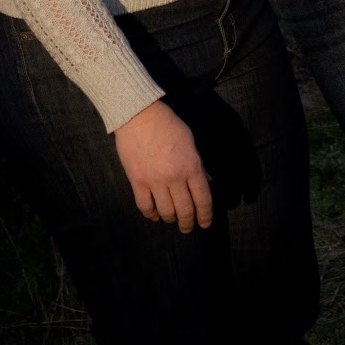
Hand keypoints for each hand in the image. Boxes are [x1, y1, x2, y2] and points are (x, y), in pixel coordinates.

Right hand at [113, 100, 212, 232]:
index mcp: (192, 166)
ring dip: (171, 219)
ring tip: (172, 220)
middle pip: (185, 210)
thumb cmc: (167, 124)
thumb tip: (207, 181)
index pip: (203, 199)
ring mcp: (155, 181)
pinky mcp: (137, 181)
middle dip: (189, 223)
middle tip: (188, 228)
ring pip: (166, 212)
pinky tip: (154, 214)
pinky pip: (145, 206)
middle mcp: (175, 177)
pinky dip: (151, 214)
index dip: (206, 215)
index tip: (205, 223)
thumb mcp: (190, 141)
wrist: (139, 116)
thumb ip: (199, 164)